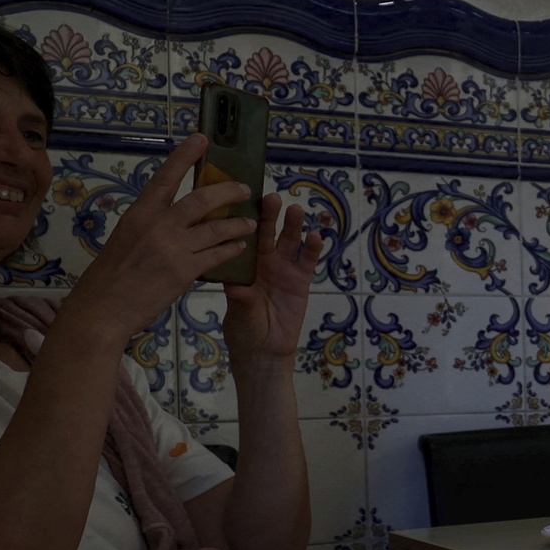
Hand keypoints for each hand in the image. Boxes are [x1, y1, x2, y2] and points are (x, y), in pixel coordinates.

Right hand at [55, 135, 256, 348]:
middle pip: (202, 198)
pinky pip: (217, 254)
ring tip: (250, 223)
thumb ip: (152, 225)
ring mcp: (172, 246)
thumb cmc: (111, 276)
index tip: (202, 139)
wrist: (102, 308)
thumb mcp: (126, 238)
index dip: (185, 155)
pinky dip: (232, 249)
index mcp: (139, 213)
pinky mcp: (185, 270)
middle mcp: (157, 224)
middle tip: (244, 189)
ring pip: (217, 227)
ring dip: (238, 223)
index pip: (166, 176)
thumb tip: (178, 218)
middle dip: (228, 191)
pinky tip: (240, 247)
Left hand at [218, 192, 328, 365]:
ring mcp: (283, 269)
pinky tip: (315, 235)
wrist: (266, 352)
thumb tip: (234, 285)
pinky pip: (307, 260)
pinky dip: (312, 248)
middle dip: (269, 216)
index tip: (241, 202)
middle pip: (267, 234)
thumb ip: (241, 298)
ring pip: (289, 242)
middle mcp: (262, 263)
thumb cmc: (245, 331)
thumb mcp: (239, 314)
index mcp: (242, 266)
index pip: (242, 238)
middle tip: (271, 197)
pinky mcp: (301, 280)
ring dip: (292, 225)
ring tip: (296, 209)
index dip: (243, 220)